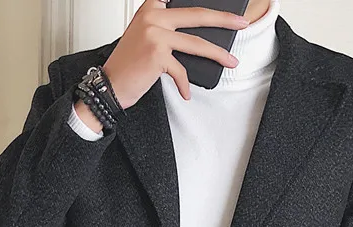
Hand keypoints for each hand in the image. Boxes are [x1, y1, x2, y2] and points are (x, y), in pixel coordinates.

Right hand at [101, 0, 249, 106]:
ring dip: (218, 55)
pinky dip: (185, 84)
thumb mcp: (147, 36)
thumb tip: (202, 36)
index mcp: (152, 6)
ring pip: (196, 43)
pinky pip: (182, 70)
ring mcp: (155, 33)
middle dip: (224, 20)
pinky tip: (186, 92)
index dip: (208, 6)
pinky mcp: (157, 54)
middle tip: (242, 23)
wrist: (110, 85)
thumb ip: (170, 29)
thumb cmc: (130, 64)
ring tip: (231, 62)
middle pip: (197, 15)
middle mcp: (153, 15)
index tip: (227, 7)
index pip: (185, 3)